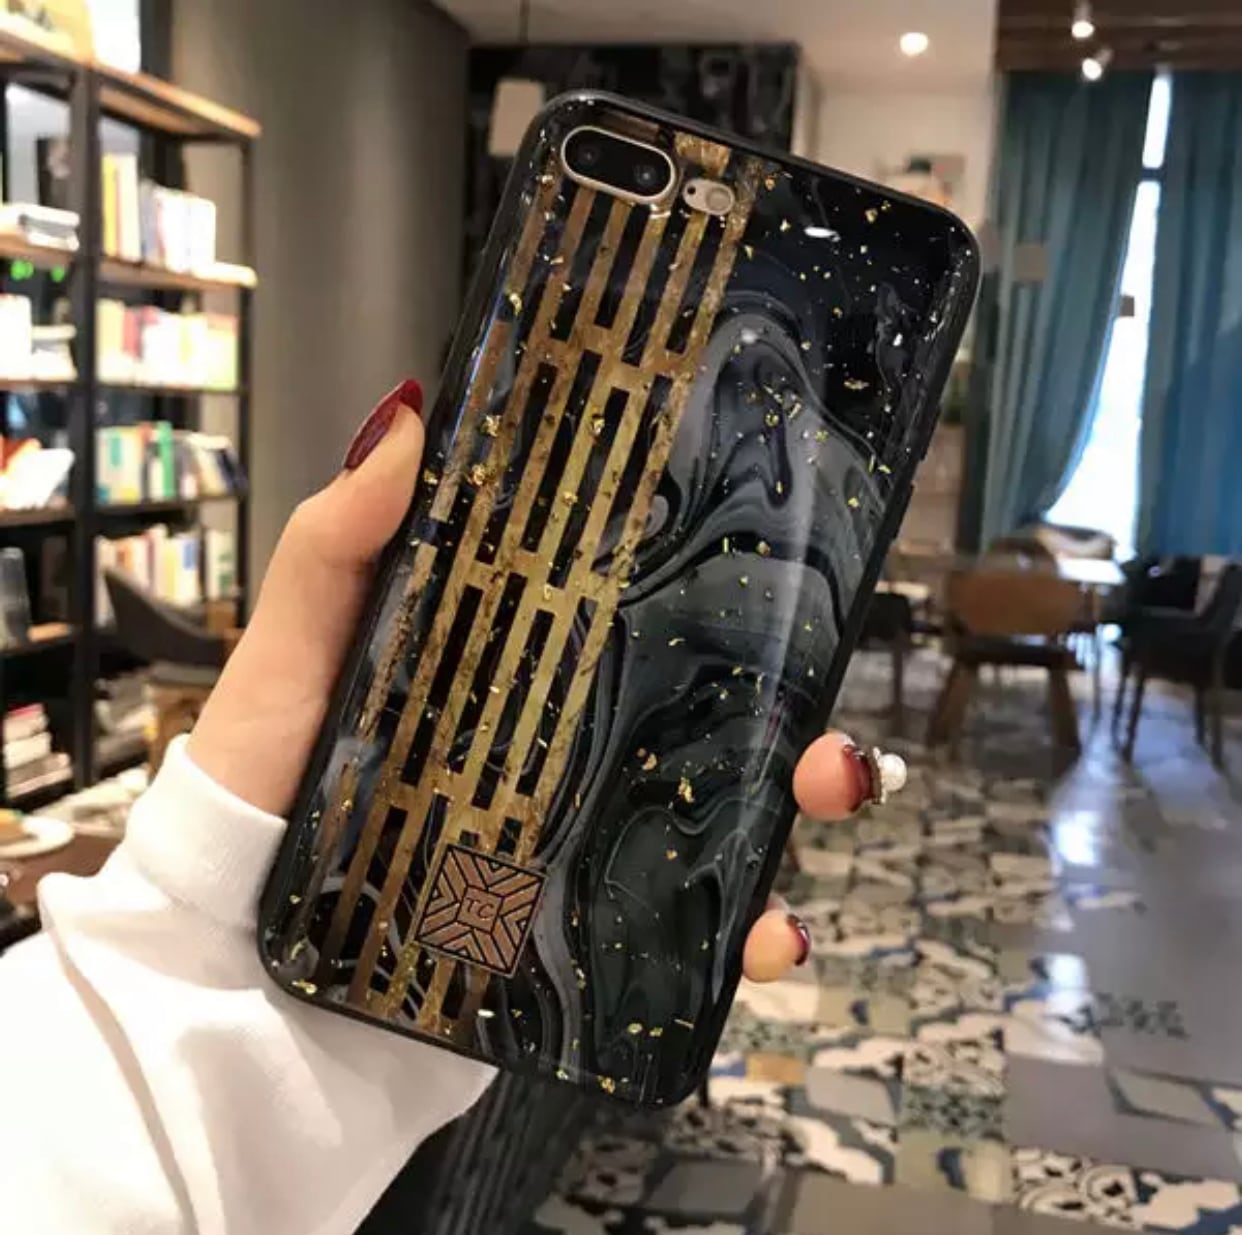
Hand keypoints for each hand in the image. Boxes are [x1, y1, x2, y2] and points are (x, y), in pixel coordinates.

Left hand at [189, 379, 894, 984]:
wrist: (229, 983)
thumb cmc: (253, 803)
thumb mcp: (290, 662)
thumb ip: (337, 550)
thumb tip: (407, 417)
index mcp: (515, 682)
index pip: (632, 623)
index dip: (711, 595)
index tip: (775, 556)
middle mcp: (564, 759)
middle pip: (708, 724)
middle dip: (795, 712)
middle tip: (825, 712)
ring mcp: (577, 852)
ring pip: (724, 823)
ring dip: (801, 808)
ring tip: (830, 788)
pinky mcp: (576, 943)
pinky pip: (686, 942)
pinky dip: (750, 938)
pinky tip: (771, 934)